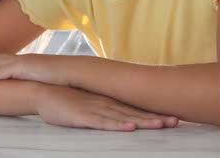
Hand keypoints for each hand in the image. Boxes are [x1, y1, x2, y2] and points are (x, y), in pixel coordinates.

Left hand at [0, 51, 70, 85]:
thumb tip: (33, 81)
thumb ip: (36, 77)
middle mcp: (19, 60)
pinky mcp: (22, 70)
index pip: (0, 58)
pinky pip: (0, 74)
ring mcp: (20, 64)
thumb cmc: (62, 76)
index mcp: (24, 61)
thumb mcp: (45, 75)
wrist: (73, 71)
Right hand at [33, 83, 179, 130]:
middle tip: (176, 121)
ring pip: (124, 118)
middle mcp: (107, 104)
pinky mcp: (83, 117)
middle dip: (156, 118)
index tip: (174, 117)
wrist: (44, 92)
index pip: (136, 109)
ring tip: (161, 124)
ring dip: (142, 122)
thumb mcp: (91, 103)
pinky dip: (117, 125)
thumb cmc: (67, 100)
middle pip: (135, 113)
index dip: (155, 114)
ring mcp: (96, 110)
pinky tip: (129, 127)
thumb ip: (106, 108)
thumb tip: (122, 114)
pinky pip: (103, 122)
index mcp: (110, 102)